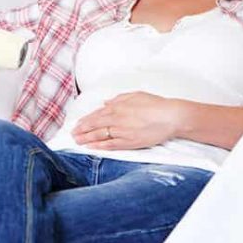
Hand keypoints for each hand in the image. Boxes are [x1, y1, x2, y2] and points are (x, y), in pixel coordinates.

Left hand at [70, 92, 185, 149]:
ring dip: (86, 139)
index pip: (96, 114)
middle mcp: (117, 118)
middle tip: (72, 135)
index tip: (77, 124)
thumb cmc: (155, 104)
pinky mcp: (129, 142)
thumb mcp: (135, 95)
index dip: (85, 120)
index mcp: (117, 106)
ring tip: (77, 141)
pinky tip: (91, 148)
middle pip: (94, 125)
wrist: (170, 116)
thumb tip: (105, 102)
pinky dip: (99, 146)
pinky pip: (111, 145)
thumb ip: (118, 99)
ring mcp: (122, 131)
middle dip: (81, 130)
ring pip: (99, 135)